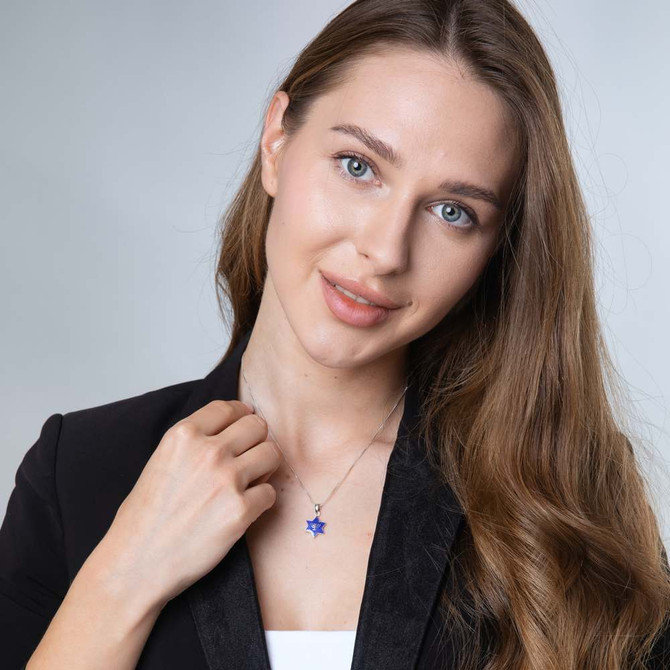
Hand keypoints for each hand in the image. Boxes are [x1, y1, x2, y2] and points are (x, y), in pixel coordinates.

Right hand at [88, 400, 279, 609]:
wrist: (137, 564)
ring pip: (271, 453)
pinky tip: (244, 508)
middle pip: (257, 426)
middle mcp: (208, 451)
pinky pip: (270, 492)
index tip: (244, 423)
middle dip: (256, 440)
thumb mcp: (161, 460)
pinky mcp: (241, 510)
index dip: (241, 415)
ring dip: (265, 467)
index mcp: (183, 435)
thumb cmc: (144, 517)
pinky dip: (261, 501)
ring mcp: (227, 480)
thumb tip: (230, 430)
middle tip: (249, 456)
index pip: (228, 407)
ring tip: (250, 481)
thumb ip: (194, 442)